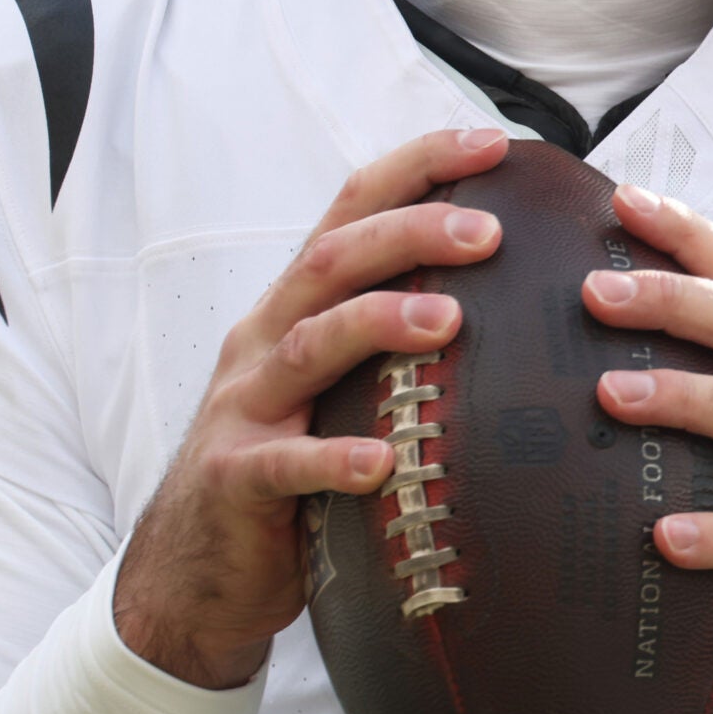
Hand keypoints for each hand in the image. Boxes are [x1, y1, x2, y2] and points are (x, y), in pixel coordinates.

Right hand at [112, 127, 508, 688]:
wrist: (192, 569)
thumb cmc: (293, 466)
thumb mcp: (341, 386)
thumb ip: (398, 340)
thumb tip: (520, 299)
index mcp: (298, 304)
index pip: (356, 209)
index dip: (419, 166)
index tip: (492, 144)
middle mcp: (267, 336)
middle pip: (335, 259)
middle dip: (412, 231)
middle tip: (488, 230)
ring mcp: (245, 405)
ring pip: (310, 342)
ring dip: (380, 322)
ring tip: (449, 320)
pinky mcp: (234, 479)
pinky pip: (283, 464)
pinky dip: (332, 458)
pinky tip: (379, 463)